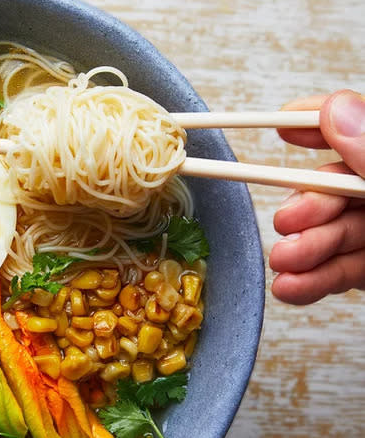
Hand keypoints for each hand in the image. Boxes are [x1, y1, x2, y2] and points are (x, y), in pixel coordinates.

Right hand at [270, 89, 364, 303]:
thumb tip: (334, 110)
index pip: (358, 128)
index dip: (320, 122)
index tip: (282, 124)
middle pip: (340, 186)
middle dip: (309, 206)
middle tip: (286, 223)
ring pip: (337, 233)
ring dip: (305, 250)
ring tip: (285, 264)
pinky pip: (345, 269)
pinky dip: (316, 280)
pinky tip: (291, 288)